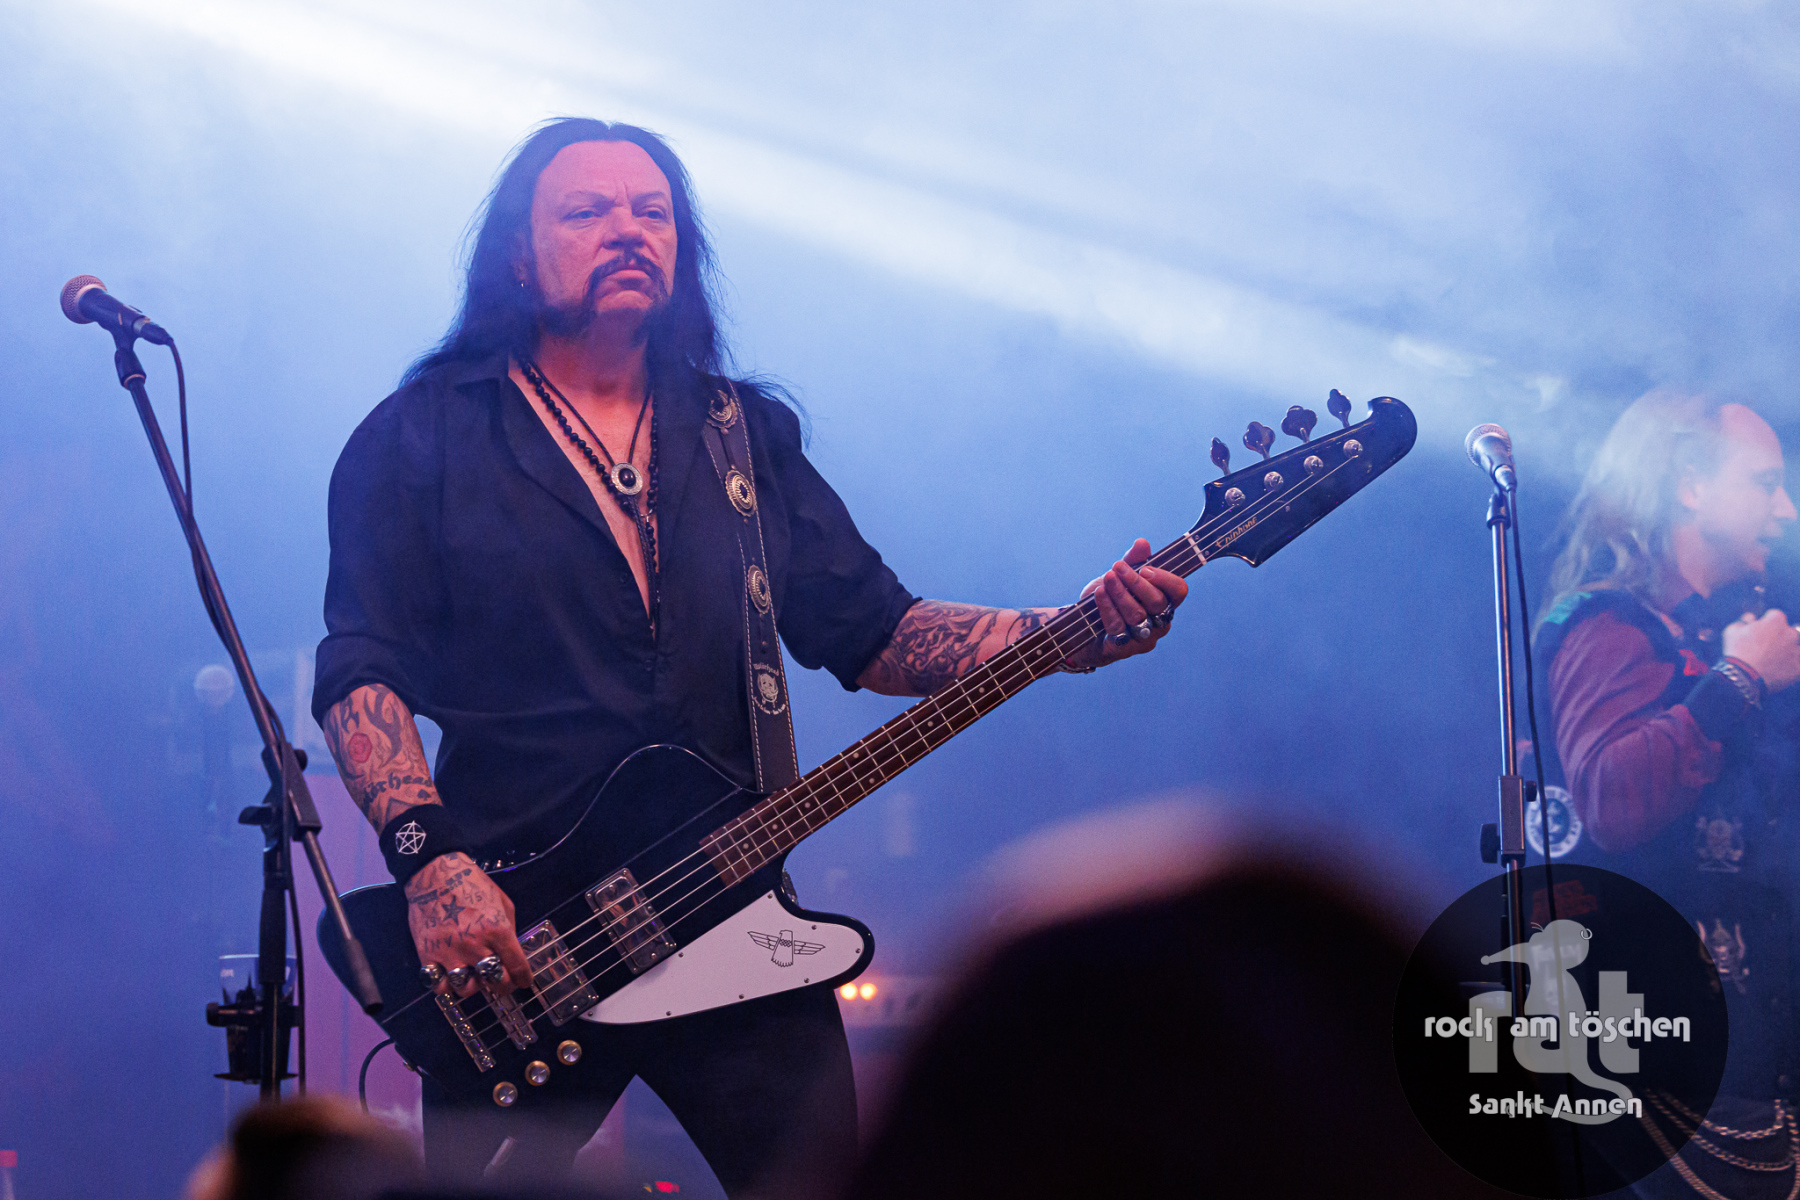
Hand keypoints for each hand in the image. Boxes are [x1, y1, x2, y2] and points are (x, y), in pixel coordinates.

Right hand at [405, 852, 531, 996]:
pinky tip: (449, 975)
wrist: (435, 875)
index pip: (517, 967)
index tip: (523, 981)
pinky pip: (438, 985)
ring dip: (473, 985)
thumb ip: (509, 929)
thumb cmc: (472, 885)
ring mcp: (451, 952)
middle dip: (503, 986)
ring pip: (467, 989)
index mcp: (498, 930)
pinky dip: (446, 984)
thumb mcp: (503, 902)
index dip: (523, 979)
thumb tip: (511, 952)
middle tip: (500, 981)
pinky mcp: (428, 955)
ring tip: (473, 975)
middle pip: (496, 982)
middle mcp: (476, 945)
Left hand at [1065, 538, 1188, 668]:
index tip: (1145, 569)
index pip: (1179, 591)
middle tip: (1117, 566)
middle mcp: (1159, 623)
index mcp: (1165, 602)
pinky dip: (1107, 607)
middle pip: (1157, 602)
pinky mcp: (1124, 650)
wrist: (1082, 626)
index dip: (1165, 579)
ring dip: (1120, 593)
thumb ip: (1132, 560)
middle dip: (1135, 582)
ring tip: (1107, 578)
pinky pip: (1118, 627)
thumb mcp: (1118, 576)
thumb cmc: (1107, 599)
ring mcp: (1143, 638)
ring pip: (1137, 615)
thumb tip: (1143, 543)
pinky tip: (1099, 593)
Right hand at [1722, 609, 1799, 693]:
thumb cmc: (1736, 651)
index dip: (1766, 623)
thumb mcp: (1732, 631)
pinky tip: (1777, 671)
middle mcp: (1790, 633)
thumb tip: (1751, 618)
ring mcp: (1796, 651)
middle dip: (1778, 637)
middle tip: (1764, 648)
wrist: (1743, 677)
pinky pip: (1796, 665)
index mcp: (1776, 620)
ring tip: (1771, 661)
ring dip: (1786, 652)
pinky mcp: (1798, 667)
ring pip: (1795, 649)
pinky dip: (1789, 667)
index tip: (1759, 631)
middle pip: (1788, 632)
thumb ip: (1744, 621)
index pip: (1775, 616)